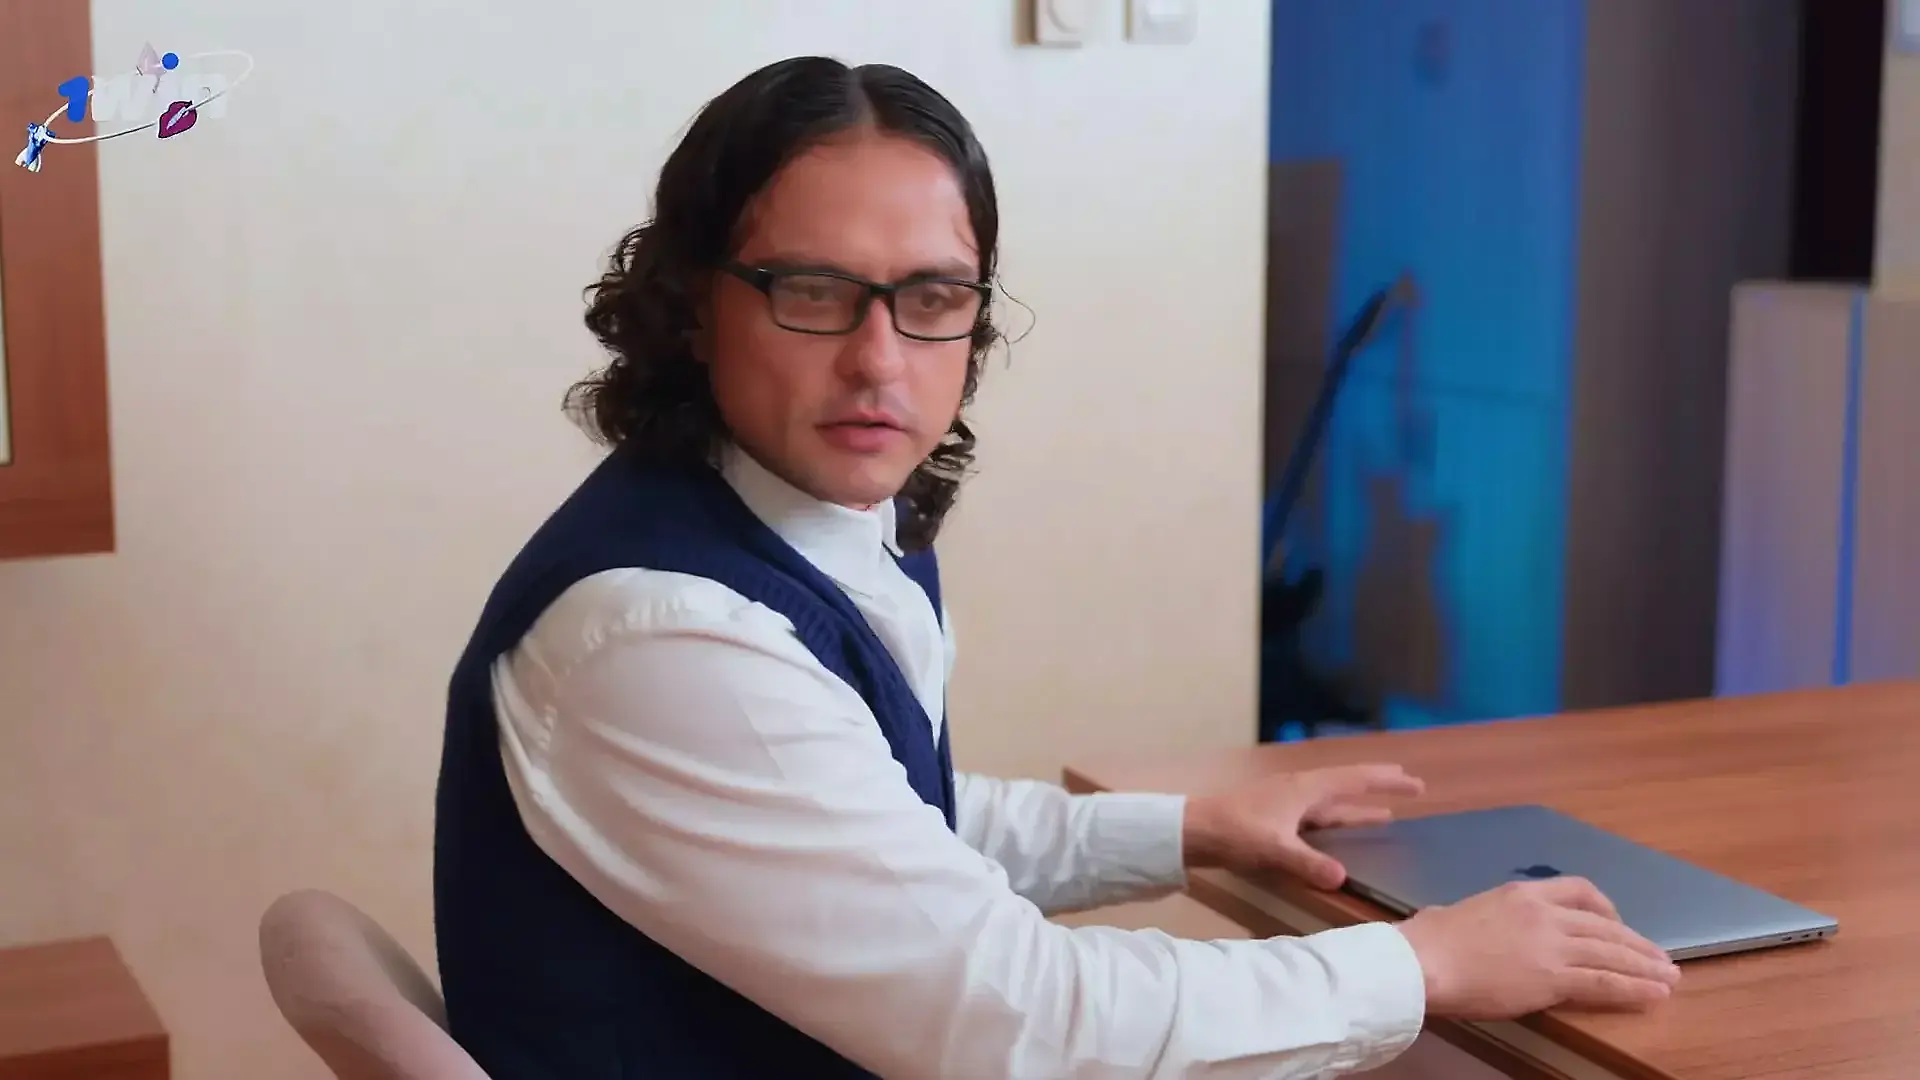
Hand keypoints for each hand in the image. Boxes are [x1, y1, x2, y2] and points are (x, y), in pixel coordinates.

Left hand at [1181, 764, 1424, 887]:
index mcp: (1304, 789)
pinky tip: (1340, 831)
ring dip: (1359, 808)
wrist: (1192, 830)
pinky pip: (1318, 817)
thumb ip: (1307, 862)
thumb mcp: (1273, 849)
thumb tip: (1341, 877)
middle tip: (1411, 788)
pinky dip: (1336, 821)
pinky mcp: (1277, 818)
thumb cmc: (1233, 832)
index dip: (1386, 781)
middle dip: (1379, 788)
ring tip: (1386, 815)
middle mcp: (1300, 791)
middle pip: (1348, 786)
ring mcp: (1287, 804)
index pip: (1354, 780)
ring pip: (1333, 804)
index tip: (1415, 782)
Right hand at [1397, 875, 1680, 1019]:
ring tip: (1670, 977)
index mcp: (1522, 894)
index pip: (1579, 889)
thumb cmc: (1429, 939)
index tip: (1617, 923)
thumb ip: (1475, 917)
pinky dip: (1635, 988)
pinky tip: (1654, 994)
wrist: (1424, 962)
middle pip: (1604, 925)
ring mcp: (1552, 945)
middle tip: (1660, 957)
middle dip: (1637, 943)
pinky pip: (1605, 981)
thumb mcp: (1456, 912)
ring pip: (1612, 953)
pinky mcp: (1554, 977)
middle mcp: (1544, 914)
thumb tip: (1454, 920)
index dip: (1607, 908)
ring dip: (1645, 966)